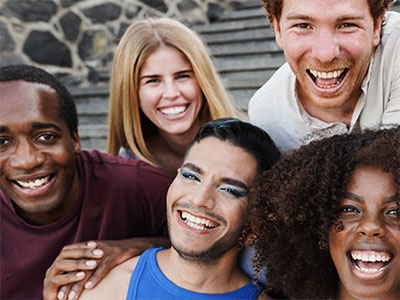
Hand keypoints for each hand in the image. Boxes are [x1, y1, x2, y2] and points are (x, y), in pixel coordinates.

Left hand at [43, 237, 169, 299]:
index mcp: (90, 249)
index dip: (65, 279)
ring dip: (79, 285)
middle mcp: (95, 249)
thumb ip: (92, 266)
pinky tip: (89, 287)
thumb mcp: (103, 258)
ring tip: (71, 297)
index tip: (58, 294)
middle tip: (61, 298)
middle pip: (78, 268)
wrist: (138, 244)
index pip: (73, 266)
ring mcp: (105, 251)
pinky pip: (104, 268)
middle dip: (68, 284)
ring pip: (88, 270)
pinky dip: (96, 278)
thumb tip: (82, 282)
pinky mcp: (116, 254)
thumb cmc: (120, 255)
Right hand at [43, 241, 102, 299]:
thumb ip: (85, 266)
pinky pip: (57, 280)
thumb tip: (102, 252)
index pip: (70, 249)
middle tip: (100, 253)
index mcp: (59, 262)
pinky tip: (82, 275)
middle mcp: (53, 267)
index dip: (82, 246)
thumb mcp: (78, 276)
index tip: (95, 244)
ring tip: (94, 264)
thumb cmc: (71, 291)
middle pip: (65, 253)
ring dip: (79, 263)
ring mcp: (48, 277)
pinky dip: (70, 277)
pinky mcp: (47, 289)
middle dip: (83, 252)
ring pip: (61, 265)